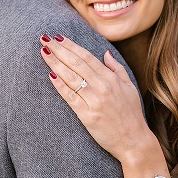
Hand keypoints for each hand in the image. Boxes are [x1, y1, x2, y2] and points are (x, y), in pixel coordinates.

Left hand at [38, 35, 157, 166]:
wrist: (133, 141)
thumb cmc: (131, 114)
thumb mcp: (129, 87)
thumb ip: (117, 69)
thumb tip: (106, 53)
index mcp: (112, 78)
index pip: (87, 57)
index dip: (71, 46)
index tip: (58, 37)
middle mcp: (103, 87)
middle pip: (76, 63)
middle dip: (59, 50)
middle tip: (44, 39)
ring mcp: (94, 101)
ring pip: (71, 77)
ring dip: (55, 63)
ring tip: (43, 52)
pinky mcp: (87, 115)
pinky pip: (70, 97)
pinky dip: (60, 85)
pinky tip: (50, 74)